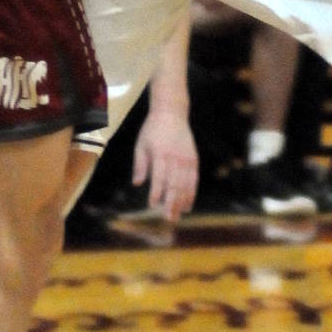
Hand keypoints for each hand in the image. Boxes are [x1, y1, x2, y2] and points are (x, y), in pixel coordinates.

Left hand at [132, 108, 198, 222]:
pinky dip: (191, 193)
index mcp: (160, 153)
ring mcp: (186, 159)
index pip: (159, 177)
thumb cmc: (152, 130)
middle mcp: (175, 157)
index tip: (152, 205)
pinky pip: (194, 180)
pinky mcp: (194, 159)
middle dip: (172, 203)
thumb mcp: (141, 144)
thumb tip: (137, 183)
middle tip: (169, 218)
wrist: (172, 113)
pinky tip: (188, 204)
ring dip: (182, 201)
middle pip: (175, 184)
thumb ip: (140, 165)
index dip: (156, 192)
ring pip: (186, 184)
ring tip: (178, 215)